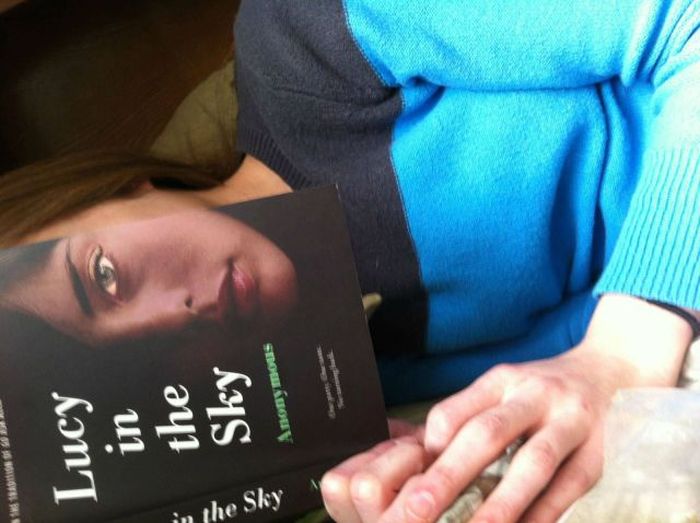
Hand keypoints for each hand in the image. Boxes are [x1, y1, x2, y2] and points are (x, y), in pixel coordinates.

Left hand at [321, 295, 691, 522]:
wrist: (604, 371)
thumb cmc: (535, 390)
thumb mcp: (498, 388)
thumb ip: (463, 416)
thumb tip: (415, 452)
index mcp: (500, 379)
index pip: (454, 412)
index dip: (428, 448)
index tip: (405, 481)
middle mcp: (534, 394)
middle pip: (487, 434)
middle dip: (451, 475)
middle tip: (419, 508)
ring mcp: (570, 421)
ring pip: (534, 463)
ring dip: (502, 503)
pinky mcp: (597, 452)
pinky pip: (569, 488)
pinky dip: (544, 513)